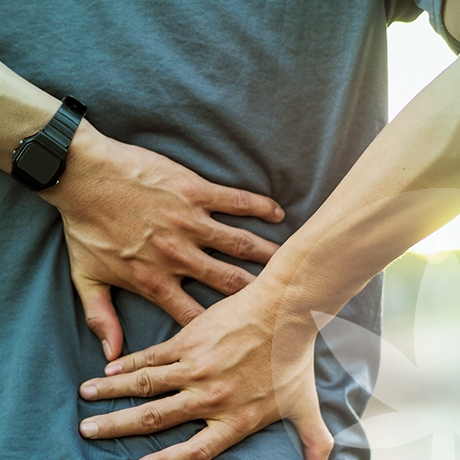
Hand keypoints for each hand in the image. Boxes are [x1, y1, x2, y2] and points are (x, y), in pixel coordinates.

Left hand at [41, 120, 283, 359]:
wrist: (83, 175)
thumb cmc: (85, 226)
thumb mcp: (86, 277)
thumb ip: (100, 318)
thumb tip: (112, 355)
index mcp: (155, 280)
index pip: (195, 315)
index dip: (221, 329)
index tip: (244, 334)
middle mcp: (179, 256)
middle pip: (229, 282)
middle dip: (257, 294)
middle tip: (283, 300)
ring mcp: (190, 222)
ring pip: (239, 243)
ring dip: (268, 254)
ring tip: (291, 262)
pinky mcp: (195, 192)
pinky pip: (235, 202)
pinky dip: (259, 208)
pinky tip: (278, 213)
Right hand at [78, 281, 333, 459]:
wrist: (284, 310)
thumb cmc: (294, 355)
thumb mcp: (305, 404)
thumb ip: (313, 439)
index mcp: (233, 419)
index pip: (190, 454)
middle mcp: (208, 398)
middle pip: (153, 421)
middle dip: (116, 427)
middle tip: (87, 430)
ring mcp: (195, 367)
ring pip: (144, 386)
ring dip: (111, 394)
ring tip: (86, 398)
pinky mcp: (189, 339)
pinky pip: (151, 357)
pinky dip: (128, 364)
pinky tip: (110, 367)